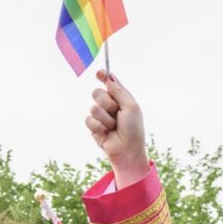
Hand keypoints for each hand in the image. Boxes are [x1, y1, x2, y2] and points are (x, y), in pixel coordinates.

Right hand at [86, 70, 147, 187]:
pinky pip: (89, 120)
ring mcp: (101, 117)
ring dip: (105, 118)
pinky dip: (99, 127)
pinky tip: (106, 133)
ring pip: (93, 107)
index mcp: (121, 99)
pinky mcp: (93, 127)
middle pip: (97, 93)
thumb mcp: (131, 106)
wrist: (127, 150)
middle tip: (115, 111)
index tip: (99, 73)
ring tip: (113, 127)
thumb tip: (109, 78)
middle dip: (106, 102)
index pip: (109, 83)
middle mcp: (110, 106)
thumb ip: (119, 91)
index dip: (103, 76)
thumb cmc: (133, 129)